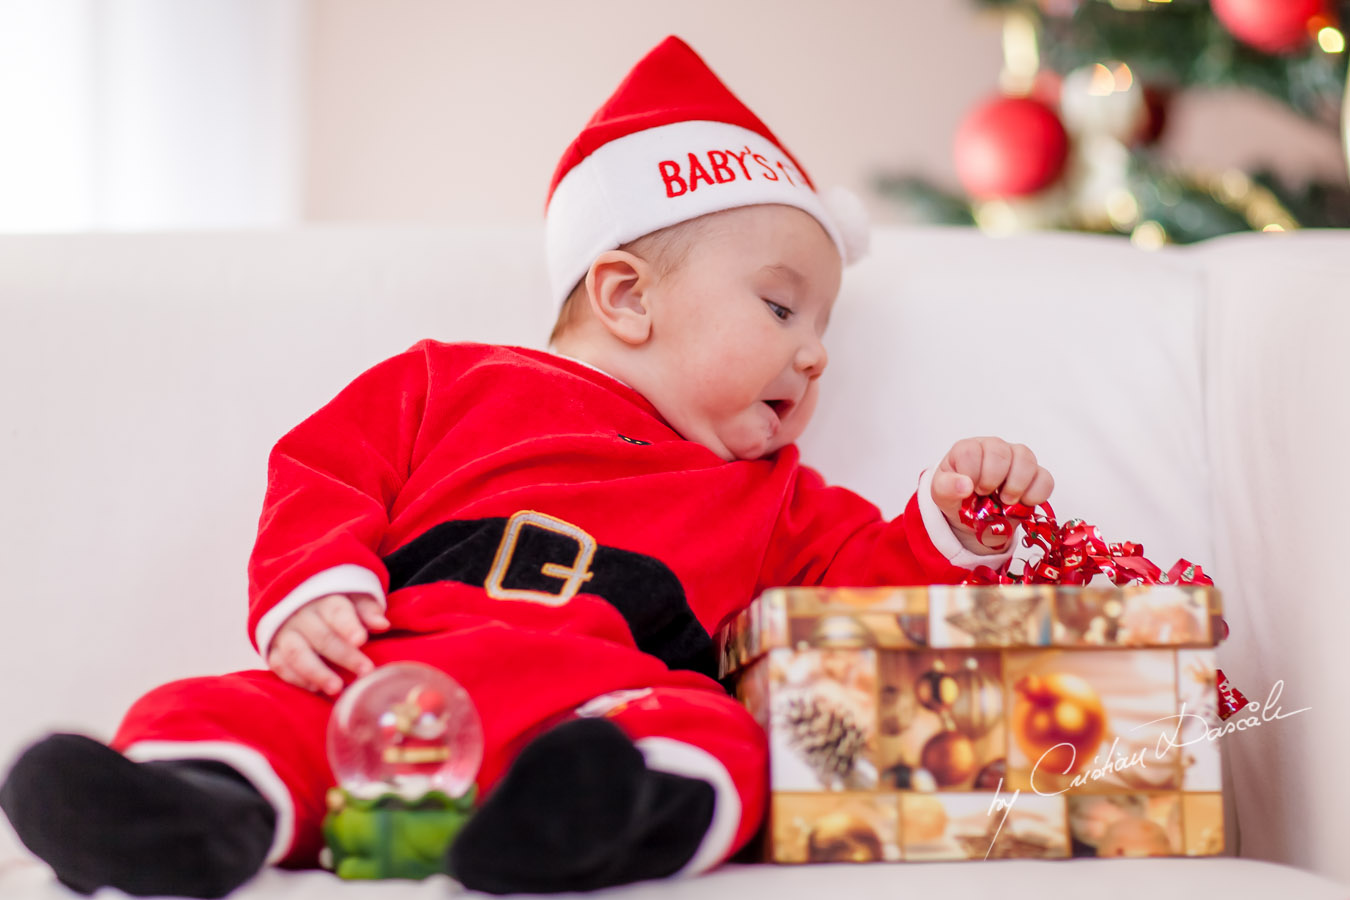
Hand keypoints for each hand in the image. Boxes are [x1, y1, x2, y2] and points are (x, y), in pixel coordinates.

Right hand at [267, 593, 390, 695]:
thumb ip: (368, 611)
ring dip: (317, 672)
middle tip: (365, 671)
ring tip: (337, 688)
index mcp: (324, 600)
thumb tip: (382, 624)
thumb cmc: (337, 607)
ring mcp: (284, 633)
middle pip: (321, 636)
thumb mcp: (355, 600)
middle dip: (344, 655)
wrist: (298, 605)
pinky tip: (315, 689)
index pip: (336, 611)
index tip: (361, 640)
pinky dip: (296, 678)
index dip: (348, 626)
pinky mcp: (273, 650)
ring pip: (297, 653)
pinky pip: (280, 665)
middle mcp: (301, 616)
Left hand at [931, 437, 1053, 554]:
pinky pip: (1045, 479)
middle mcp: (994, 448)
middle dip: (992, 479)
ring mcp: (1016, 459)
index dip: (971, 473)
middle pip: (1000, 452)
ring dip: (1015, 485)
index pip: (971, 451)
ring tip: (1005, 501)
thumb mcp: (942, 494)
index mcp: (968, 449)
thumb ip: (946, 488)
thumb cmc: (957, 497)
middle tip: (986, 495)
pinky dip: (1035, 495)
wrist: (975, 516)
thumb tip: (964, 485)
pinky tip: (1022, 503)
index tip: (970, 490)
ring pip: (1026, 459)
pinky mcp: (1035, 475)